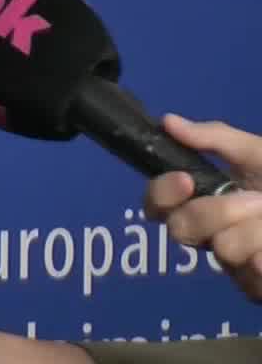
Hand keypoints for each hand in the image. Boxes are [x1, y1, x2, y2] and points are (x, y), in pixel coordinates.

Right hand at [145, 114, 261, 301]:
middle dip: (216, 212)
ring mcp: (234, 265)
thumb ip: (217, 139)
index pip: (157, 203)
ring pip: (222, 249)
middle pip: (181, 228)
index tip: (185, 180)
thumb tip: (168, 121)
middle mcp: (211, 234)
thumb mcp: (261, 155)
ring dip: (258, 231)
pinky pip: (252, 274)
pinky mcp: (255, 288)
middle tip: (255, 201)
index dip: (162, 193)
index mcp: (205, 201)